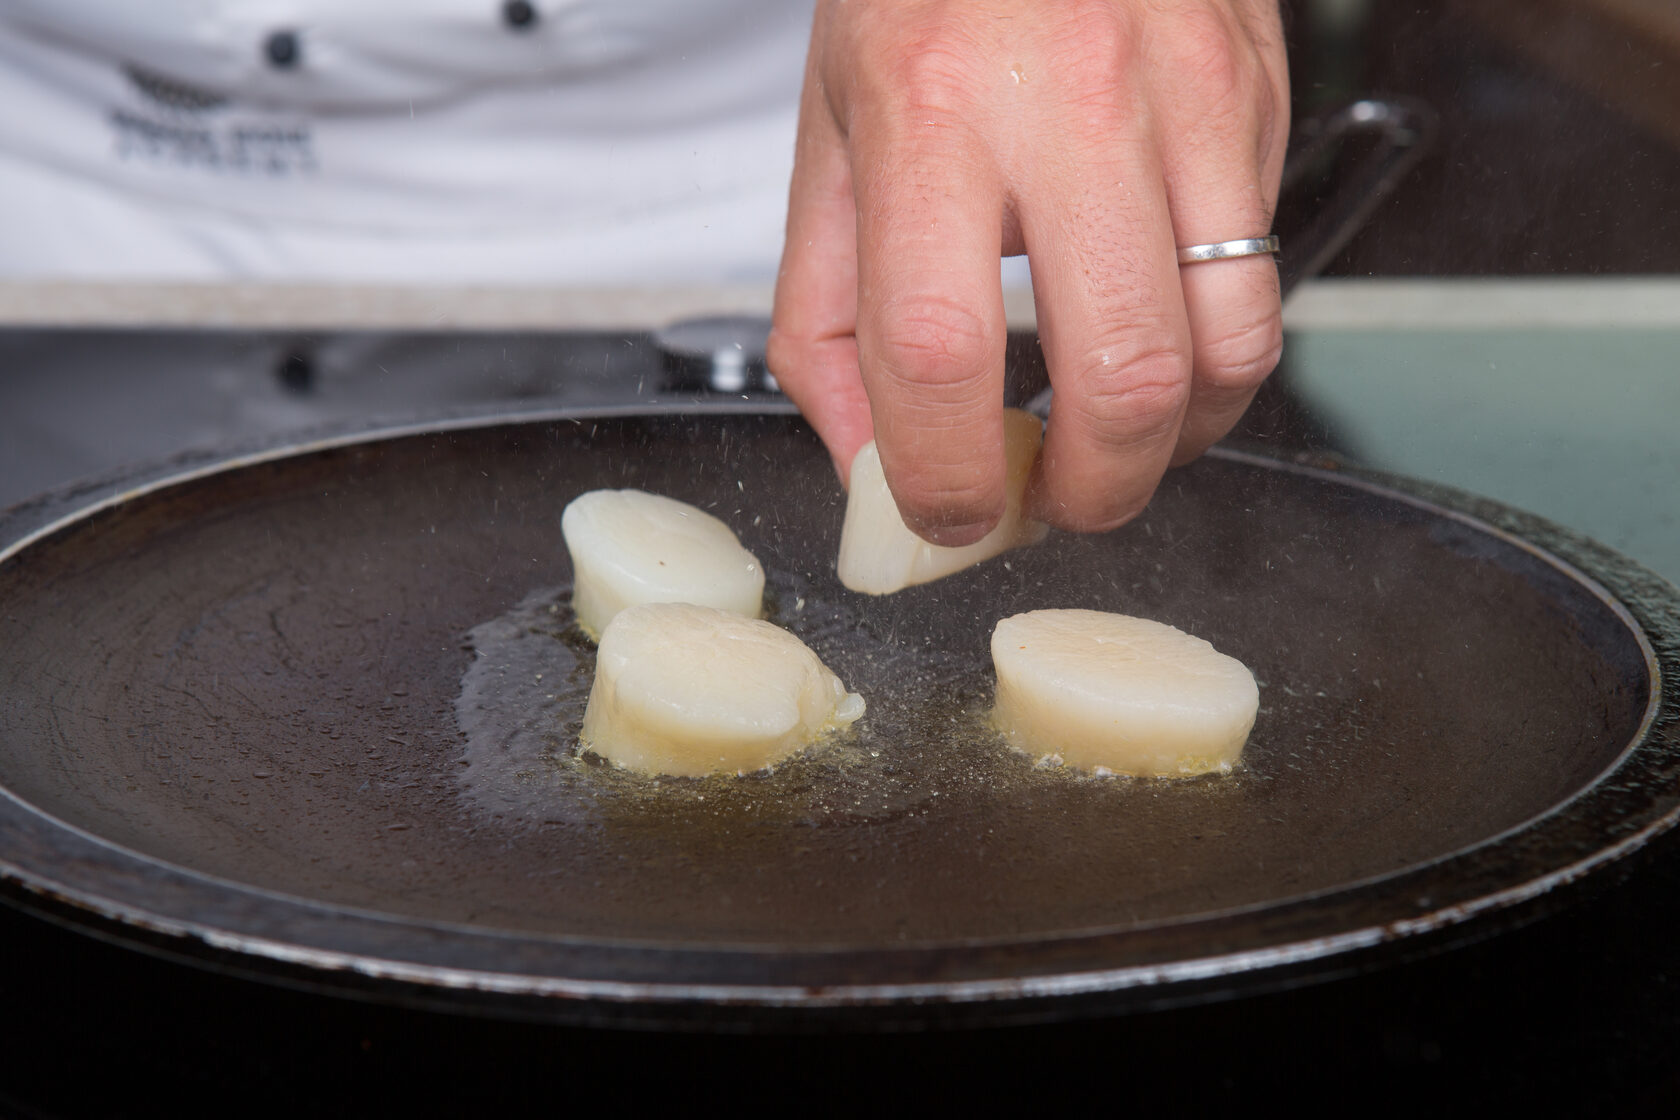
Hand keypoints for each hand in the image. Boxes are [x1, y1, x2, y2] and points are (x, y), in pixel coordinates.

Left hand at [768, 0, 1288, 543]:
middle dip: (1091, 490)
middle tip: (1054, 500)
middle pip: (1121, 377)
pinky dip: (1212, 351)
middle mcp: (1068, 103)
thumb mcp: (830, 139)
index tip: (946, 515)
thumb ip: (825, 316)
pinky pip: (1261, 275)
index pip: (937, 350)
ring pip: (1228, 347)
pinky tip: (1157, 333)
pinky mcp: (1257, 98)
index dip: (944, 473)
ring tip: (1118, 441)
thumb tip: (866, 464)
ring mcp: (1185, 96)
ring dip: (1174, 443)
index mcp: (928, 112)